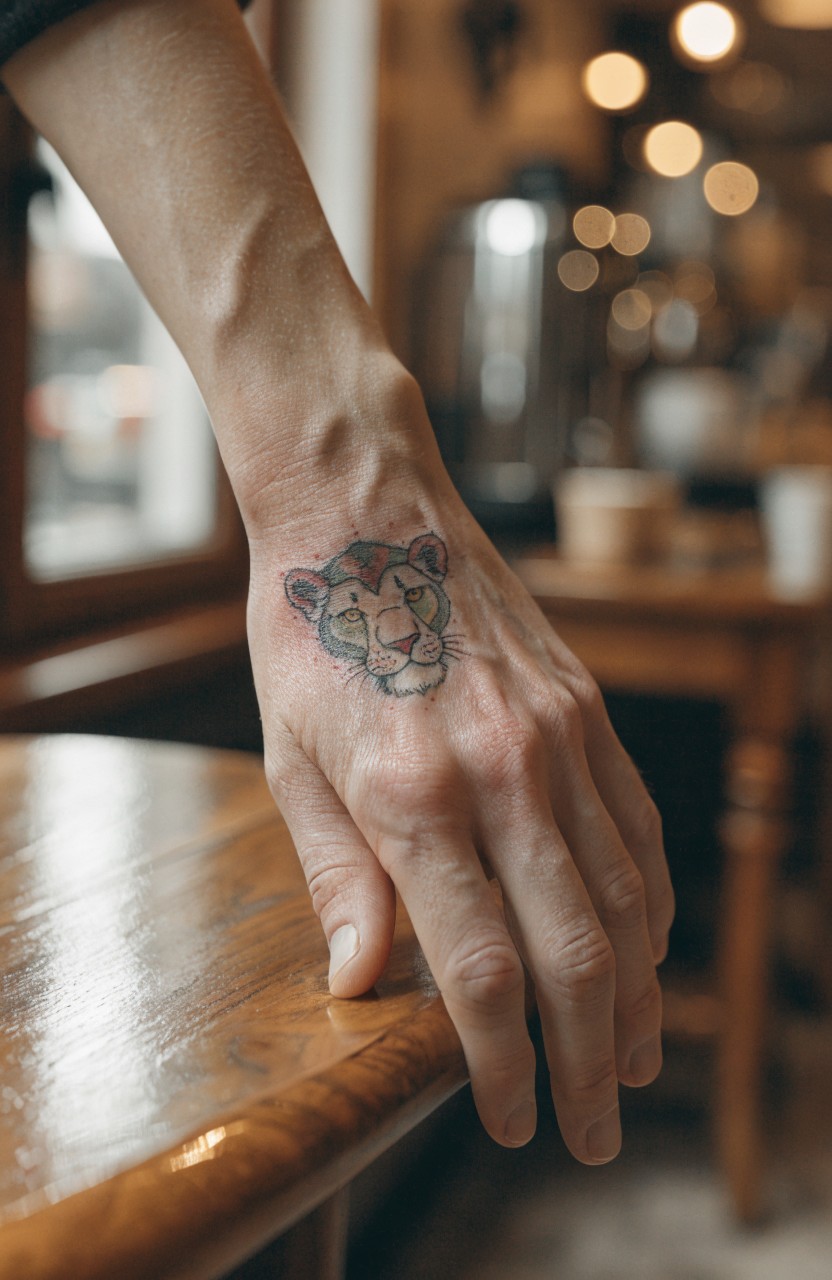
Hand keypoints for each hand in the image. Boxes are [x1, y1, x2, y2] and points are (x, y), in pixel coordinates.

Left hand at [245, 379, 674, 1163]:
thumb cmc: (314, 635)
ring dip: (636, 996)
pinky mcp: (587, 709)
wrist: (369, 512)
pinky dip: (651, 904)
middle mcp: (505, 772)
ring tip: (632, 1062)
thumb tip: (364, 983)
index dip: (502, 1066)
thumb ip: (340, 876)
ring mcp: (560, 737)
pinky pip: (640, 826)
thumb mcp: (291, 759)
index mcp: (414, 795)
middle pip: (577, 955)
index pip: (482, 971)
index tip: (509, 1121)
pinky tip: (645, 950)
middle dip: (588, 1062)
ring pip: (626, 899)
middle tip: (595, 1132)